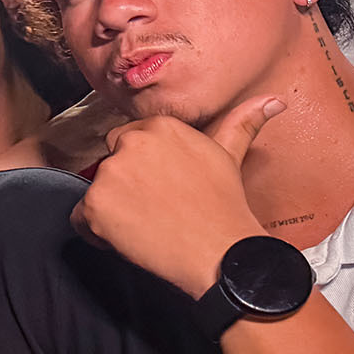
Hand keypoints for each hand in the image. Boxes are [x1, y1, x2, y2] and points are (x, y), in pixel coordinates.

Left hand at [69, 96, 283, 297]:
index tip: (159, 187)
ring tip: (147, 224)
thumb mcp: (230, 157)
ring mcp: (111, 173)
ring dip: (112, 209)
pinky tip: (129, 238)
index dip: (141, 168)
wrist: (218, 252)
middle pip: (110, 164)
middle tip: (154, 208)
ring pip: (96, 190)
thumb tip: (273, 101)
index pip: (128, 140)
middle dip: (125, 185)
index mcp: (160, 126)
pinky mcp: (95, 204)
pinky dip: (97, 232)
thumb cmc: (224, 207)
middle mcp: (132, 143)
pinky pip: (81, 218)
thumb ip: (243, 123)